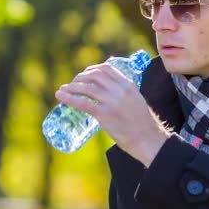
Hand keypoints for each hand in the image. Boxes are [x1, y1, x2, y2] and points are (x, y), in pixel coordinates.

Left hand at [55, 63, 169, 166]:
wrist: (148, 139)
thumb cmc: (142, 124)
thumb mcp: (135, 100)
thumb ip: (123, 93)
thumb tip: (108, 90)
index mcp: (128, 85)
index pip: (106, 68)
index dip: (92, 69)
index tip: (84, 74)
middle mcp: (120, 90)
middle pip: (94, 75)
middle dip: (80, 77)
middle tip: (73, 84)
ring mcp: (112, 102)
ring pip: (86, 87)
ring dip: (72, 87)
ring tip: (64, 90)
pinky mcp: (105, 115)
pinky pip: (83, 103)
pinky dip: (69, 98)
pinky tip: (60, 97)